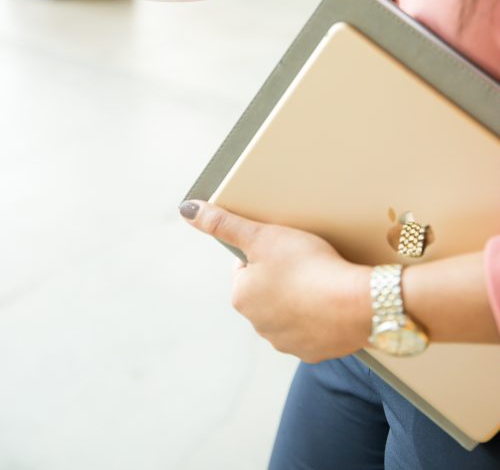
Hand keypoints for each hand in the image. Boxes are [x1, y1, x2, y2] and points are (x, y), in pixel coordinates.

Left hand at [180, 200, 371, 362]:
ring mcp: (286, 342)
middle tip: (305, 263)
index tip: (285, 249)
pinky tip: (331, 302)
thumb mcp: (262, 236)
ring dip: (300, 298)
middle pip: (267, 291)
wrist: (356, 303)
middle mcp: (258, 325)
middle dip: (282, 278)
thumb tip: (188, 209)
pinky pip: (312, 330)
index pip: (245, 269)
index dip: (266, 253)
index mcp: (241, 297)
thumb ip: (224, 223)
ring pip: (289, 312)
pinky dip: (319, 317)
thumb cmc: (307, 266)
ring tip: (321, 281)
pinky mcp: (314, 352)